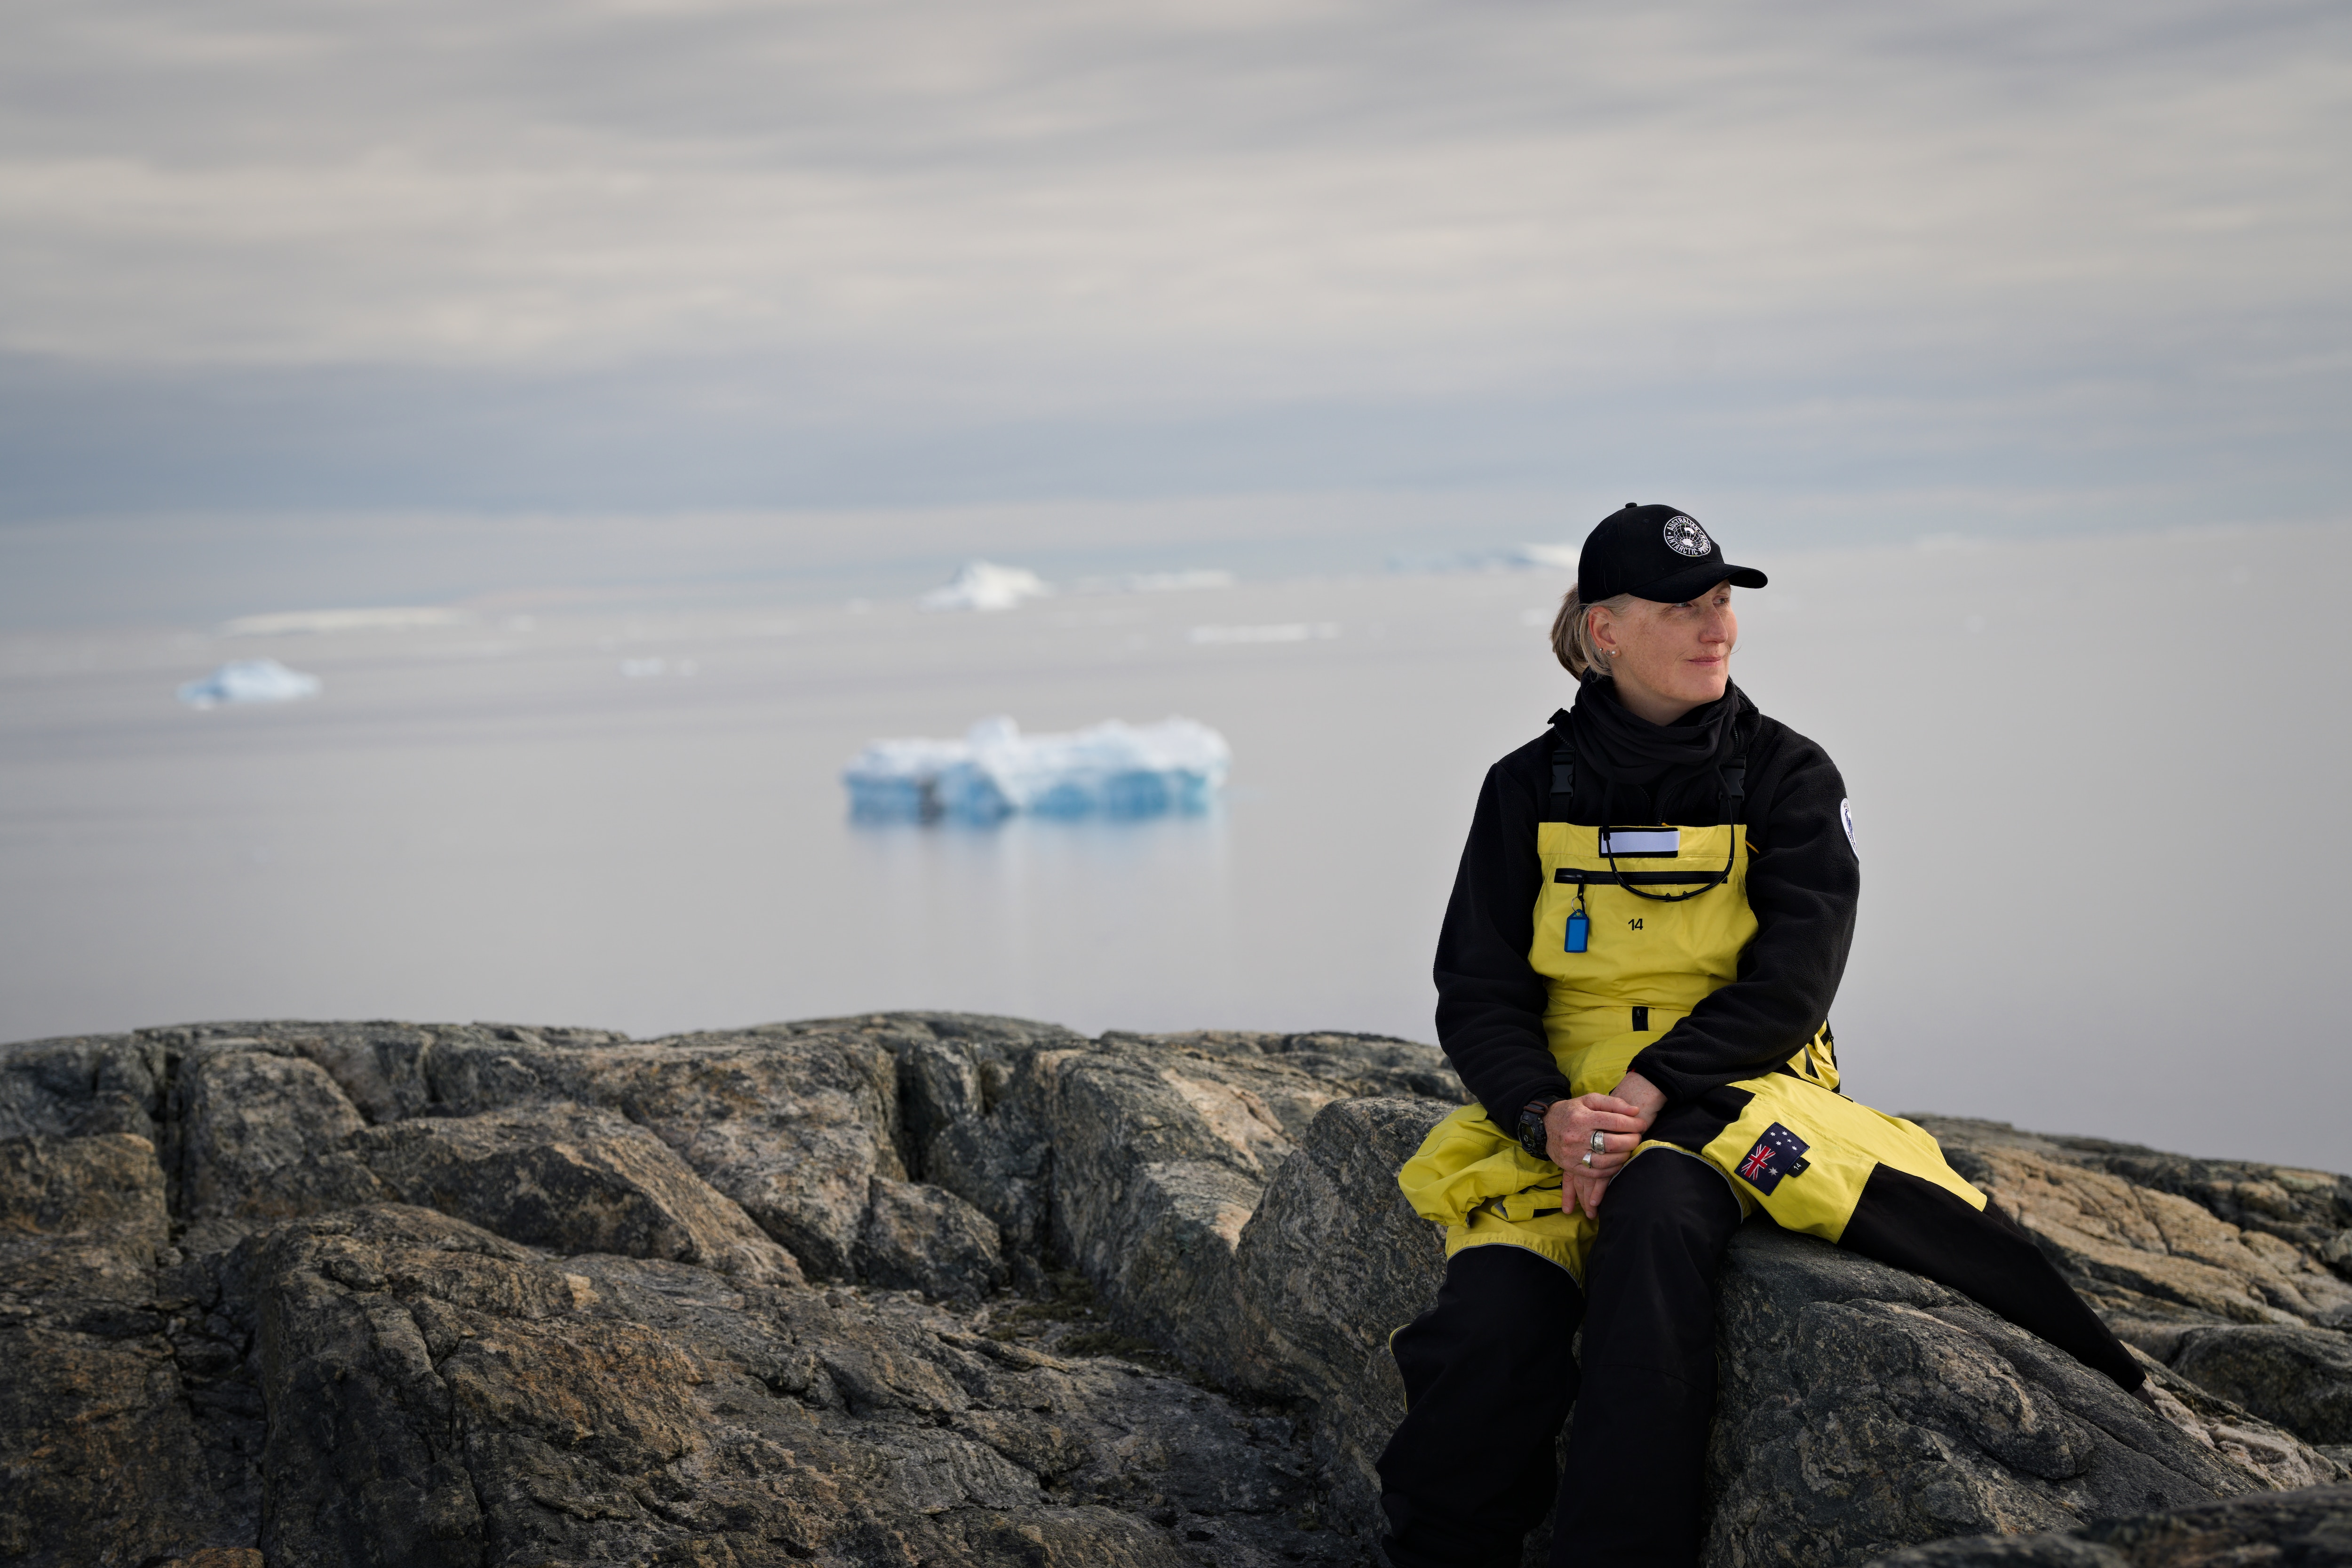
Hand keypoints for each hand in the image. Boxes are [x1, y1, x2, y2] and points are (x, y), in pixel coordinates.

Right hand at [1546, 1072, 1665, 1218]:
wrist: (1544, 1126)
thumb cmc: (1572, 1111)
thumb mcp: (1588, 1100)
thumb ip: (1613, 1103)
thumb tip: (1635, 1111)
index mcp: (1581, 1117)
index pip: (1615, 1122)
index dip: (1633, 1124)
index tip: (1641, 1124)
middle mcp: (1576, 1137)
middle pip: (1613, 1143)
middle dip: (1632, 1140)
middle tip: (1637, 1137)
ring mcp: (1573, 1154)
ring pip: (1606, 1160)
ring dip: (1624, 1156)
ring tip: (1628, 1149)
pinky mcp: (1571, 1167)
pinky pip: (1597, 1173)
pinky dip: (1612, 1169)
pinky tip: (1618, 1162)